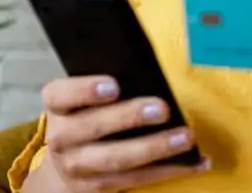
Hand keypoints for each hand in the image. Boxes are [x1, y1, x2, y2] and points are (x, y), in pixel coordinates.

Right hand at [25, 75, 209, 192]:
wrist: (65, 166)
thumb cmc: (85, 116)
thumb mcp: (83, 98)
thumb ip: (105, 84)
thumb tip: (146, 71)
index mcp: (56, 106)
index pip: (61, 95)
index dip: (85, 90)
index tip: (114, 85)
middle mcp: (60, 137)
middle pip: (91, 128)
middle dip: (128, 118)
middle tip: (161, 108)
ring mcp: (77, 166)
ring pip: (116, 159)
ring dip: (154, 148)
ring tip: (184, 137)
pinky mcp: (98, 187)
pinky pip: (135, 179)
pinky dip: (168, 170)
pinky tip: (195, 161)